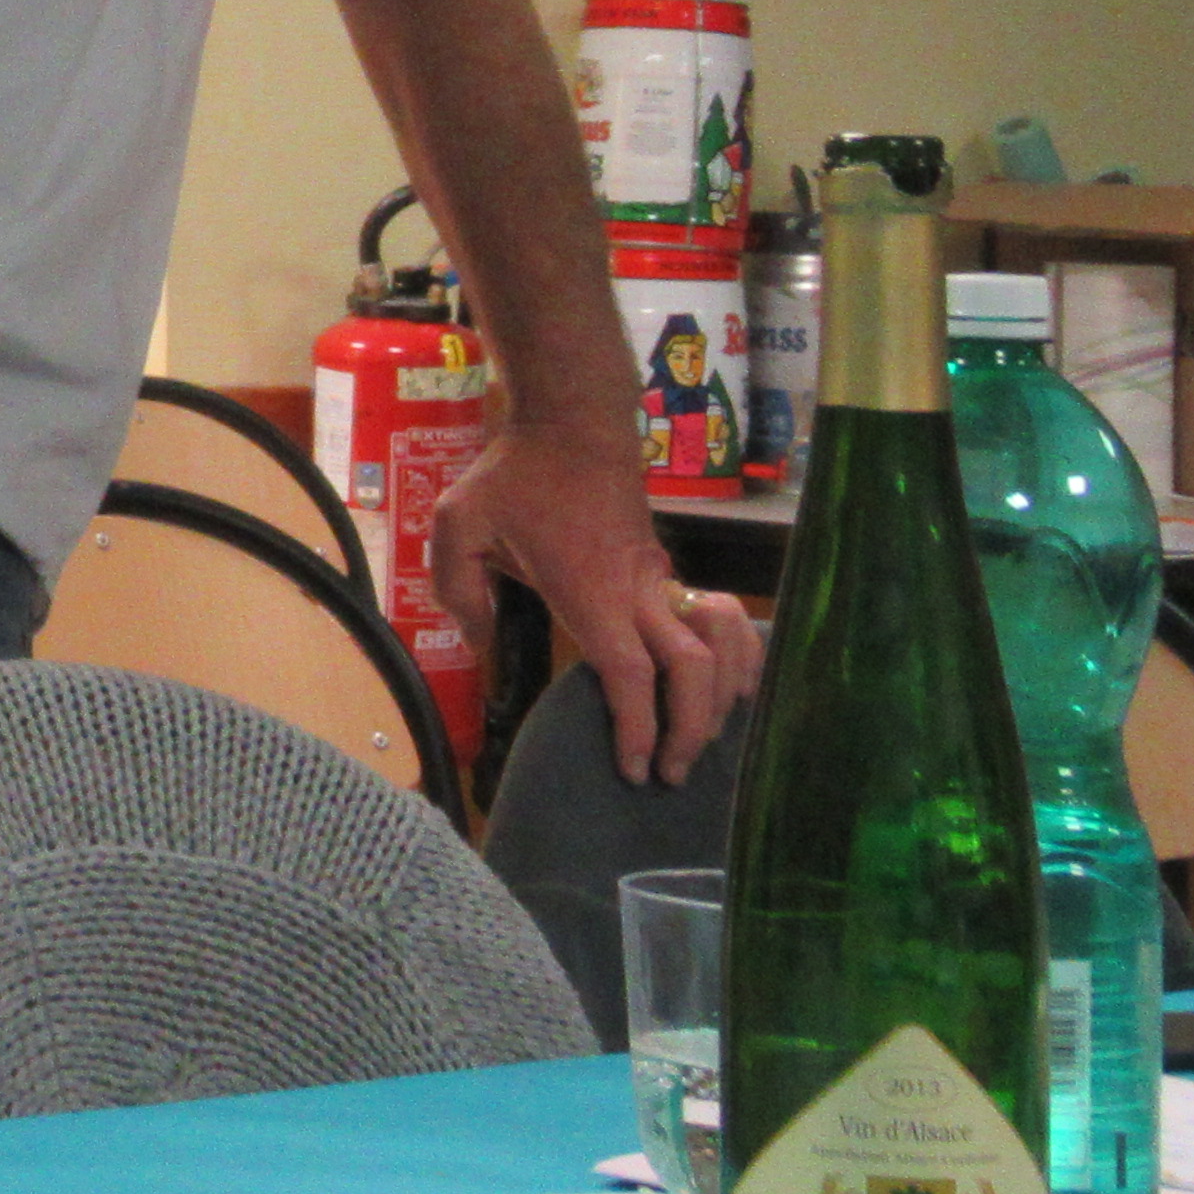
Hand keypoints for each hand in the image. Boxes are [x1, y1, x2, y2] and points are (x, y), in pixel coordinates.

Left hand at [429, 418, 759, 788]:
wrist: (573, 418)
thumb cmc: (516, 473)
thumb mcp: (460, 524)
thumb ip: (459, 589)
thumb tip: (476, 645)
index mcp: (592, 590)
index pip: (629, 672)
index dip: (640, 727)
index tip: (639, 769)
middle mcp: (639, 589)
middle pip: (691, 671)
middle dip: (689, 729)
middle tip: (671, 775)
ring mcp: (659, 575)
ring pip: (720, 644)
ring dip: (721, 696)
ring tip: (705, 740)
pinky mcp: (664, 565)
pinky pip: (715, 618)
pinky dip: (734, 655)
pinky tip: (730, 687)